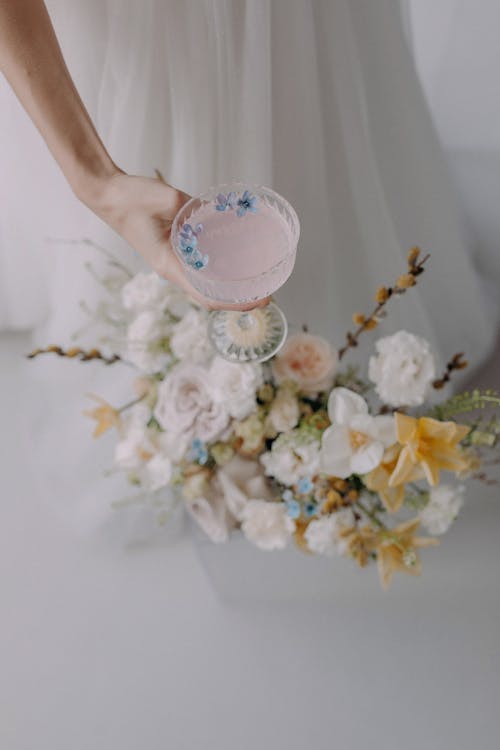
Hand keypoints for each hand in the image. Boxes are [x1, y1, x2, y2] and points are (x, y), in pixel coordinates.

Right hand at [88, 171, 268, 310]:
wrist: (108, 194)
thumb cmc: (131, 199)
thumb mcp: (166, 198)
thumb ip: (193, 207)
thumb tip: (218, 212)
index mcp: (170, 265)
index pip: (207, 296)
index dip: (236, 302)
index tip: (261, 300)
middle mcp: (173, 269)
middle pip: (210, 295)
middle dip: (239, 299)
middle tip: (268, 294)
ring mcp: (173, 261)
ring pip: (206, 283)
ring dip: (230, 288)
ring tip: (257, 283)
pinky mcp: (174, 250)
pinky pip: (200, 267)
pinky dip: (219, 269)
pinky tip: (236, 261)